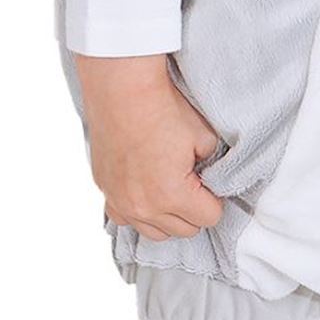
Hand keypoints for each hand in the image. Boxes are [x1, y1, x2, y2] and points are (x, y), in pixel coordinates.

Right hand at [73, 52, 226, 240]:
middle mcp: (144, 205)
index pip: (210, 218)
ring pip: (155, 231)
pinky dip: (138, 210)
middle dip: (193, 210)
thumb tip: (209, 177)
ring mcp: (121, 200)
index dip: (214, 199)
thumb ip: (212, 165)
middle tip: (192, 182)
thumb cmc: (162, 107)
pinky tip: (145, 191)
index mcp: (172, 194)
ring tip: (170, 188)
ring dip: (167, 216)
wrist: (122, 89)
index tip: (209, 182)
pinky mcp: (105, 190)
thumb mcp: (204, 136)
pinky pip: (125, 218)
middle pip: (184, 230)